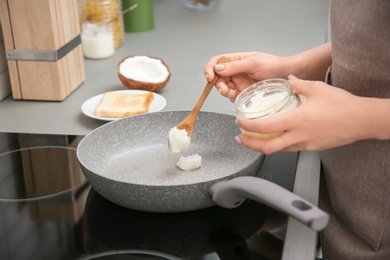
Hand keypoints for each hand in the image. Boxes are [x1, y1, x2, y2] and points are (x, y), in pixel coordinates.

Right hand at [204, 52, 288, 100]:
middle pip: (218, 77)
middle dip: (217, 84)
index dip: (210, 68)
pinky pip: (232, 96)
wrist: (286, 75)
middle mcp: (235, 71)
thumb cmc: (272, 65)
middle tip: (224, 90)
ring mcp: (239, 82)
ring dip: (224, 92)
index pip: (216, 62)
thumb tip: (217, 68)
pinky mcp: (243, 92)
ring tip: (231, 94)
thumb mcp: (253, 63)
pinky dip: (232, 97)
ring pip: (224, 87)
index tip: (209, 77)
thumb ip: (235, 66)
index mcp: (235, 60)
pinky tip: (237, 97)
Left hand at [235, 77, 368, 153]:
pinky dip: (278, 145)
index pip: (264, 126)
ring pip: (278, 150)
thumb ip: (298, 85)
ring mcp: (305, 144)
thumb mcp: (316, 88)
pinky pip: (290, 149)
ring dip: (262, 146)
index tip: (239, 121)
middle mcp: (298, 136)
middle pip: (266, 147)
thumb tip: (288, 80)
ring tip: (254, 138)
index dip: (248, 126)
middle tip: (239, 138)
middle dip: (249, 144)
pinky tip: (276, 137)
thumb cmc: (342, 105)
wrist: (362, 120)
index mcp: (295, 120)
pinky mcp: (311, 147)